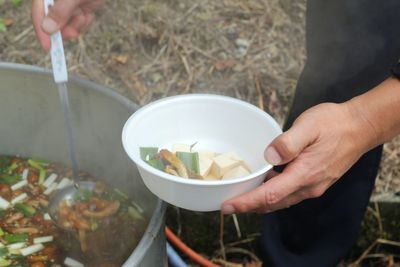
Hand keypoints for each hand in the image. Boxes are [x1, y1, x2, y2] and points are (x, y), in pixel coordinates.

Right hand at [32, 0, 104, 51]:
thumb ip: (61, 11)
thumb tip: (47, 28)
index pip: (39, 12)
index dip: (41, 31)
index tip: (48, 47)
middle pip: (53, 21)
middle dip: (64, 29)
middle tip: (74, 33)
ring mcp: (69, 4)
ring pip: (68, 24)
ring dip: (77, 25)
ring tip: (85, 14)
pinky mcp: (81, 7)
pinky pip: (79, 22)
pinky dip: (85, 22)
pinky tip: (90, 13)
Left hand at [222, 102, 376, 213]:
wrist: (361, 126)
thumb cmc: (334, 123)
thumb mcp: (309, 125)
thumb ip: (288, 142)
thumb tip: (268, 156)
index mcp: (304, 174)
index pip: (270, 195)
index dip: (247, 202)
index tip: (228, 207)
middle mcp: (309, 186)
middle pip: (273, 202)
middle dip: (249, 205)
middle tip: (228, 203)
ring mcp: (314, 185)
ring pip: (281, 200)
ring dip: (261, 200)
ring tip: (242, 194)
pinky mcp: (316, 181)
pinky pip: (290, 192)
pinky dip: (274, 192)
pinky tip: (265, 181)